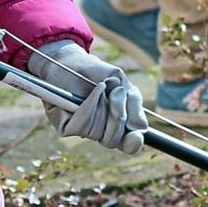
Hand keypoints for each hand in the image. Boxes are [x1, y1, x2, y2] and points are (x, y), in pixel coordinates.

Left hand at [27, 41, 147, 154]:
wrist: (70, 61)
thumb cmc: (97, 73)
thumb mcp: (122, 84)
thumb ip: (135, 105)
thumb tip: (140, 128)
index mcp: (117, 125)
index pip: (128, 144)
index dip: (133, 143)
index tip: (135, 136)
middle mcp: (101, 131)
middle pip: (113, 140)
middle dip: (117, 116)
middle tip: (115, 93)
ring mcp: (83, 130)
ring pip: (98, 133)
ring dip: (101, 107)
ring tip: (98, 89)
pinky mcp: (67, 127)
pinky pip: (82, 126)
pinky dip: (88, 106)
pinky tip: (86, 95)